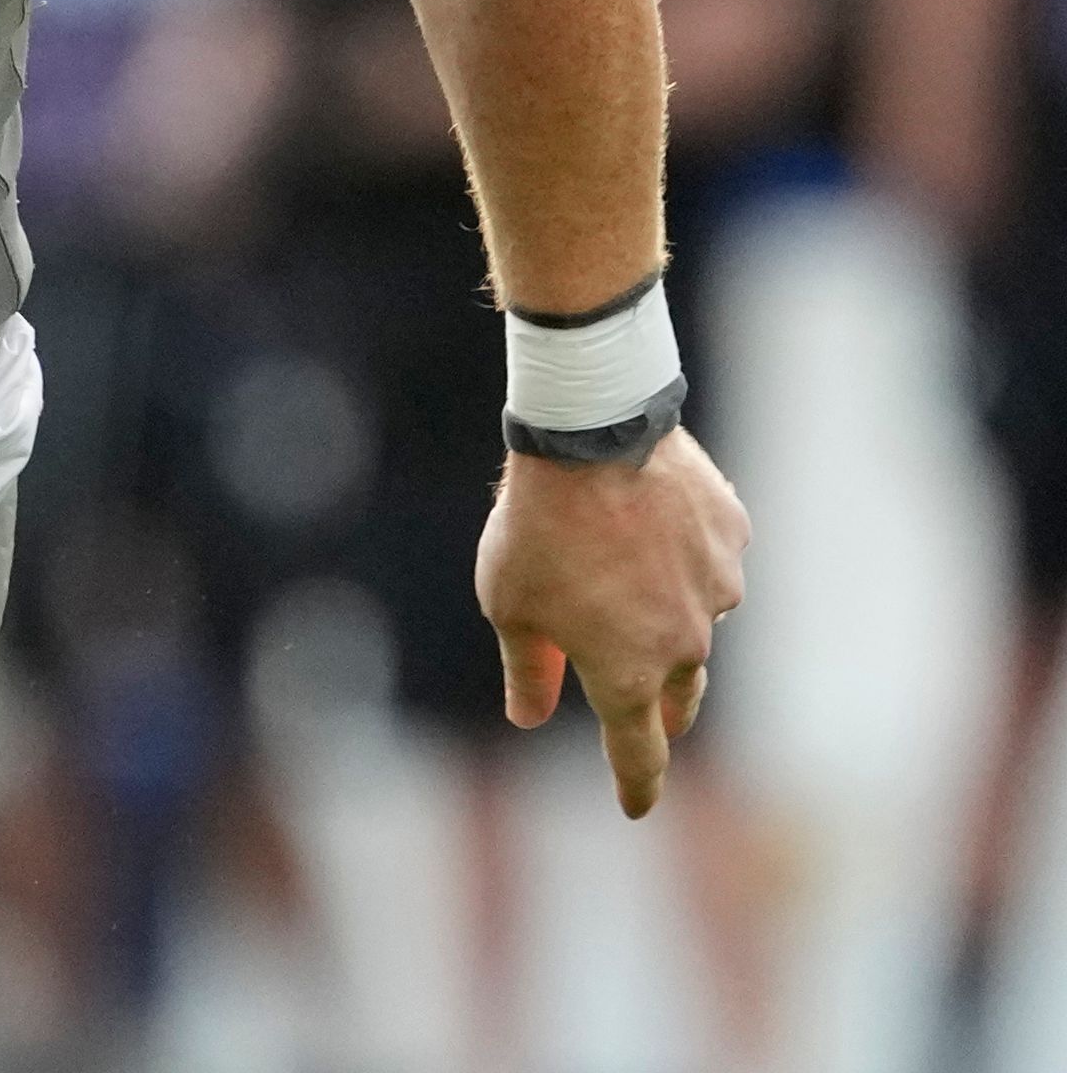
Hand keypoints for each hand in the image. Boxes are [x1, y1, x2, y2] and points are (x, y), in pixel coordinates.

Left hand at [474, 426, 749, 817]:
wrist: (593, 436)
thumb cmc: (538, 527)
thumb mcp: (509, 605)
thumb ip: (526, 669)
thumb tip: (527, 717)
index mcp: (628, 673)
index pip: (638, 750)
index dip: (637, 782)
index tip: (636, 806)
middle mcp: (685, 643)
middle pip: (678, 694)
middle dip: (666, 711)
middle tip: (660, 718)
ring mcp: (717, 589)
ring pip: (697, 619)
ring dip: (669, 615)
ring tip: (632, 580)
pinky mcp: (732, 539)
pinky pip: (709, 560)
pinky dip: (684, 556)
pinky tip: (654, 526)